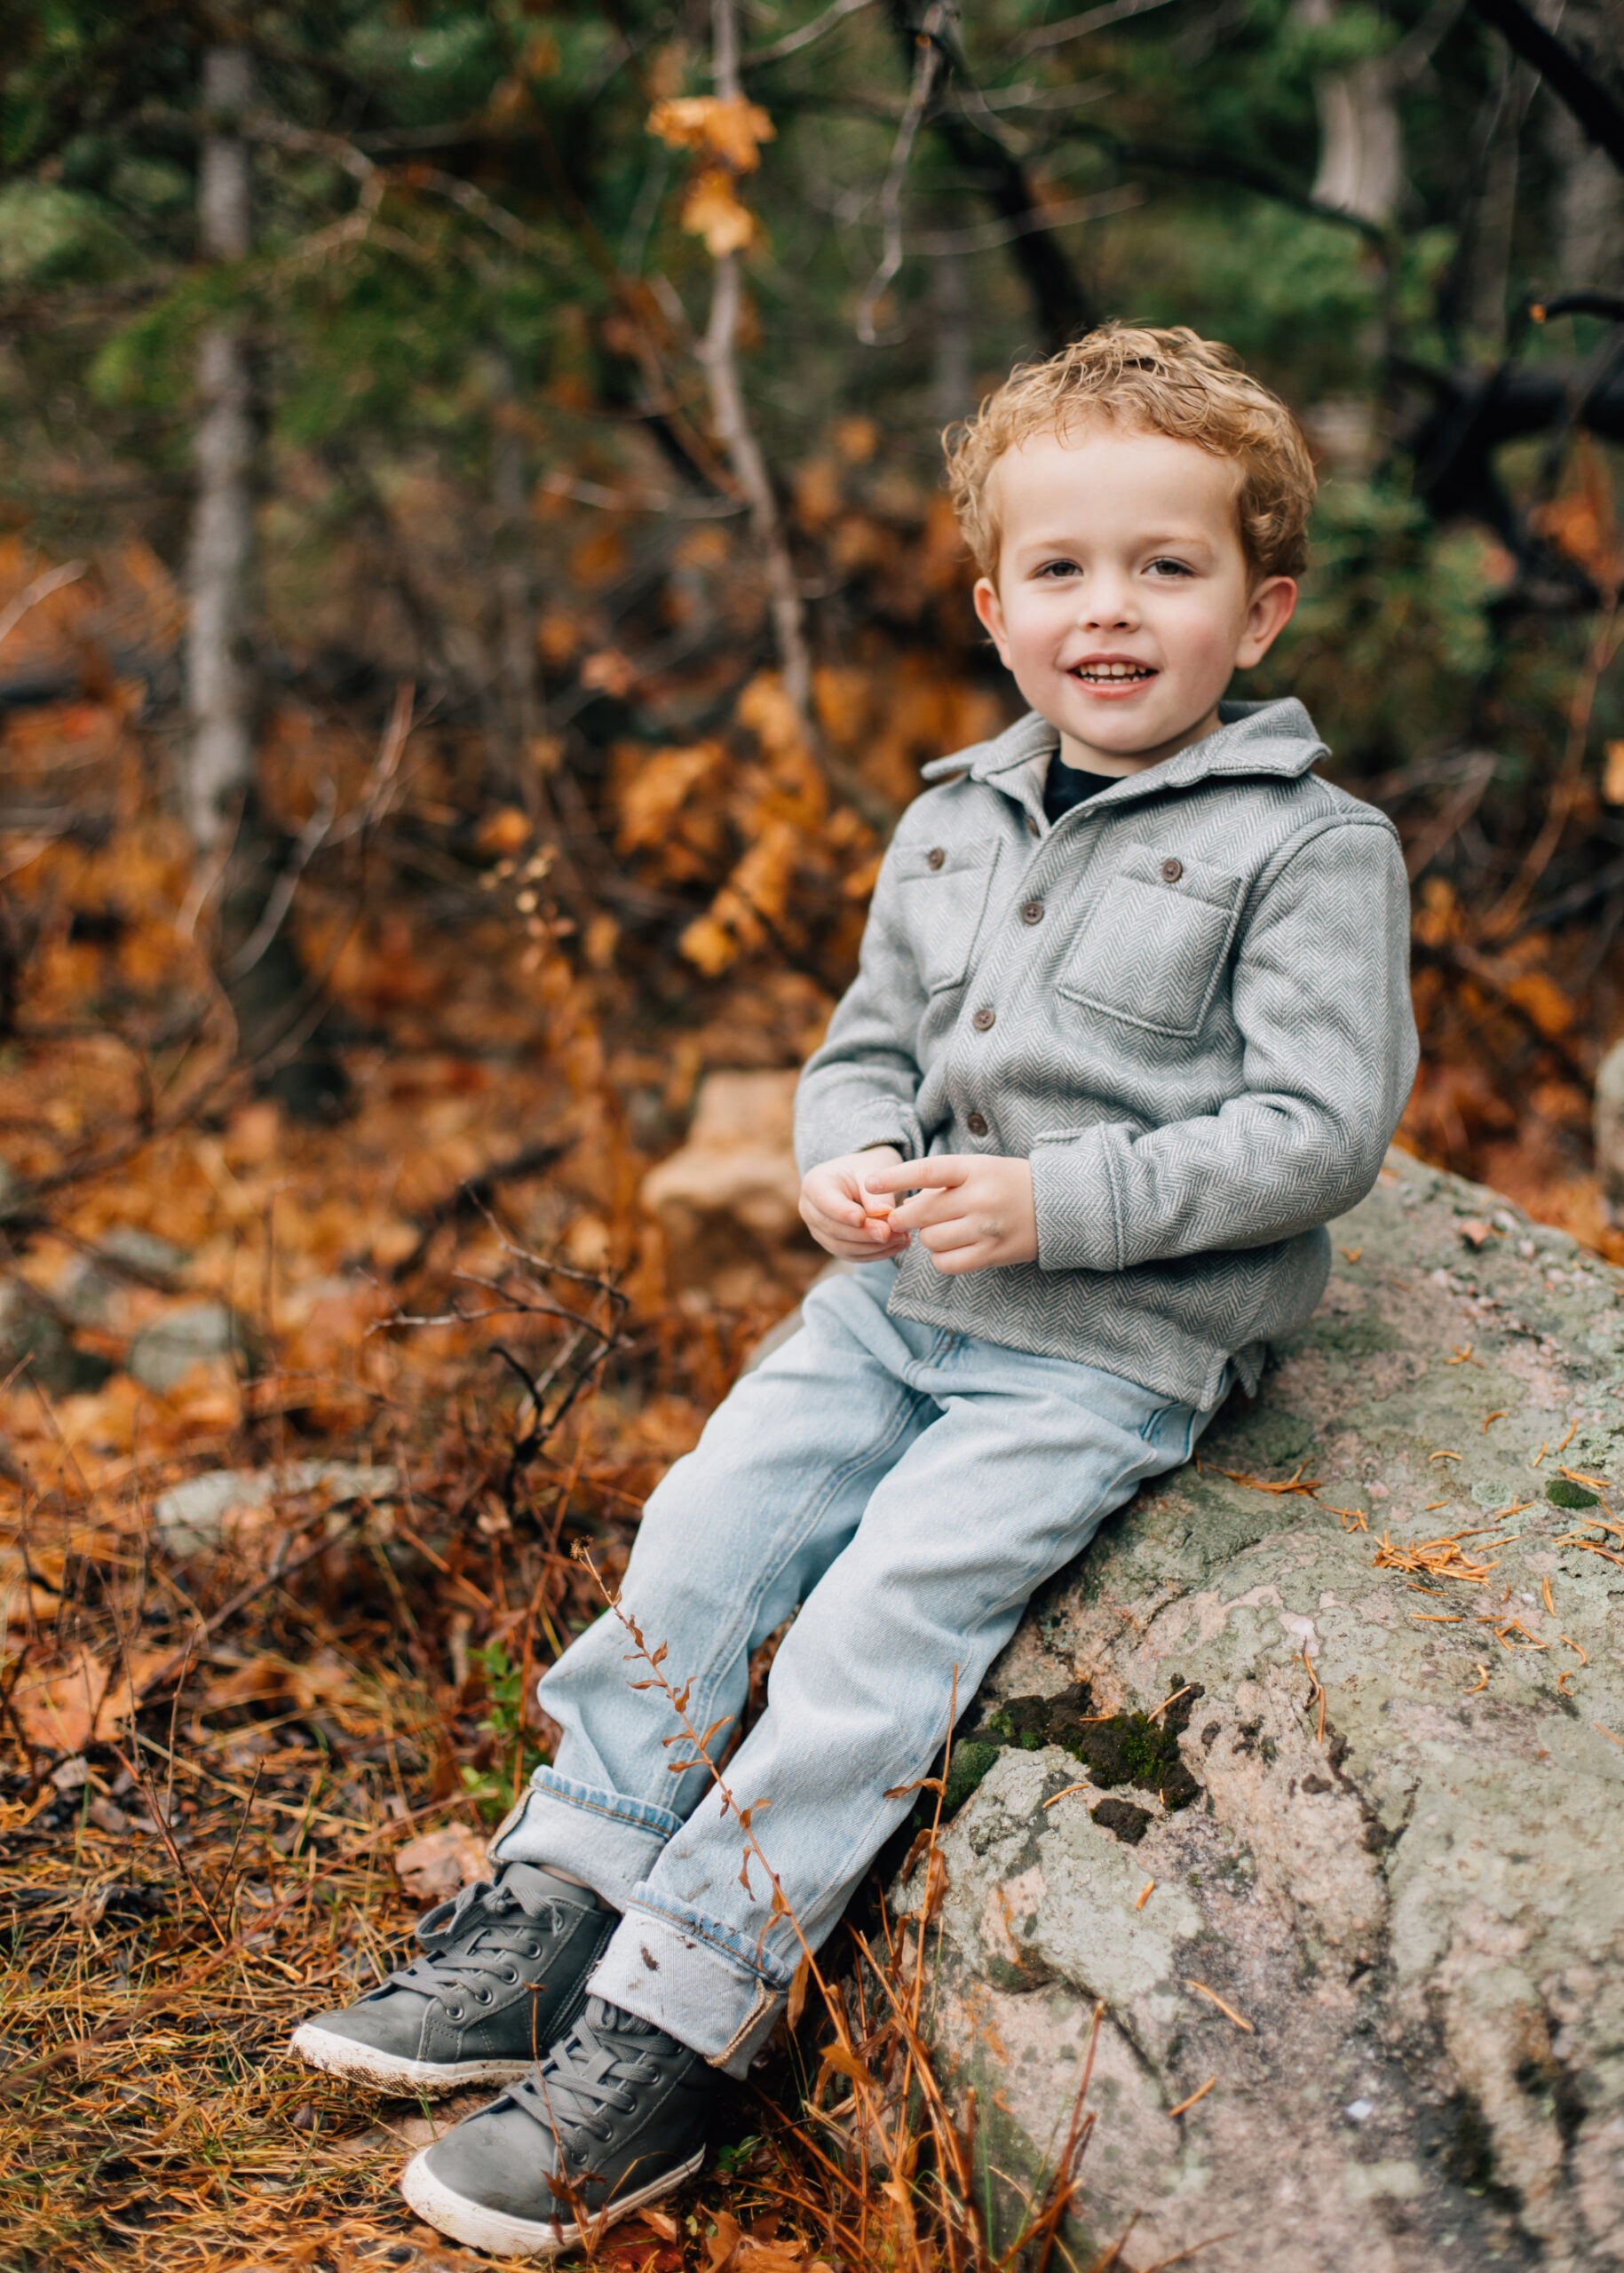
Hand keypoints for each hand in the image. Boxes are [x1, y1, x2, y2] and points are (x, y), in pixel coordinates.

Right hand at [799, 1147, 912, 1260]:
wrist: (869, 1180)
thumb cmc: (869, 1169)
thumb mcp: (873, 1170)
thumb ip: (876, 1194)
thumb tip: (884, 1215)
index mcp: (815, 1183)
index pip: (824, 1202)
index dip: (842, 1213)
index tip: (862, 1218)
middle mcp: (811, 1210)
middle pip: (833, 1229)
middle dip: (863, 1234)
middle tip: (890, 1232)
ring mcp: (821, 1231)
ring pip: (843, 1247)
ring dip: (874, 1246)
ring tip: (901, 1237)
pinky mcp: (836, 1246)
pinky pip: (854, 1255)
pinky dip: (877, 1253)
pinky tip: (898, 1244)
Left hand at [861, 1153, 1036, 1274]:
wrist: (1059, 1205)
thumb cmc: (1008, 1183)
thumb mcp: (980, 1168)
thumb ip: (944, 1183)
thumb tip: (904, 1204)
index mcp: (975, 1169)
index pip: (927, 1171)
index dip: (895, 1178)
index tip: (870, 1183)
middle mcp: (980, 1198)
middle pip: (922, 1213)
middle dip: (904, 1217)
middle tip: (903, 1218)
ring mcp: (987, 1228)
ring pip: (931, 1240)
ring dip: (927, 1237)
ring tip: (940, 1229)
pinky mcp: (993, 1253)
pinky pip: (948, 1263)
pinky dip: (941, 1258)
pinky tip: (949, 1248)